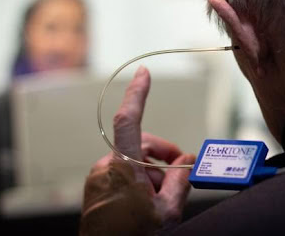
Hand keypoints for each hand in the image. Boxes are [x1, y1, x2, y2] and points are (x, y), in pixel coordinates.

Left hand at [81, 66, 194, 234]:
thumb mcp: (167, 212)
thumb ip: (180, 181)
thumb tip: (187, 162)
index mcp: (123, 168)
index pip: (129, 120)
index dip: (137, 93)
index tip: (144, 73)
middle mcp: (107, 168)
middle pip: (140, 145)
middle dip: (162, 156)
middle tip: (180, 172)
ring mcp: (99, 178)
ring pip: (133, 162)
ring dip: (151, 173)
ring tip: (163, 197)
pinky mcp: (97, 188)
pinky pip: (122, 173)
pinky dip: (138, 180)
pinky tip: (148, 200)